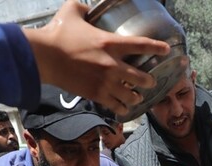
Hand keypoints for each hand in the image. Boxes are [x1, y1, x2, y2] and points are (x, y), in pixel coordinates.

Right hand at [24, 1, 170, 115]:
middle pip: (141, 77)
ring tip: (137, 98)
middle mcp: (112, 65)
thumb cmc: (57, 33)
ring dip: (136, 97)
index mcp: (110, 43)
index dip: (157, 47)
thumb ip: (83, 7)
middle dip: (149, 81)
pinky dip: (121, 108)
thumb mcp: (72, 11)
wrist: (44, 57)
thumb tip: (86, 6)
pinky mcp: (96, 94)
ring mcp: (105, 82)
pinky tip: (123, 109)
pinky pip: (116, 105)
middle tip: (150, 82)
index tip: (167, 50)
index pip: (141, 45)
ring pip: (130, 95)